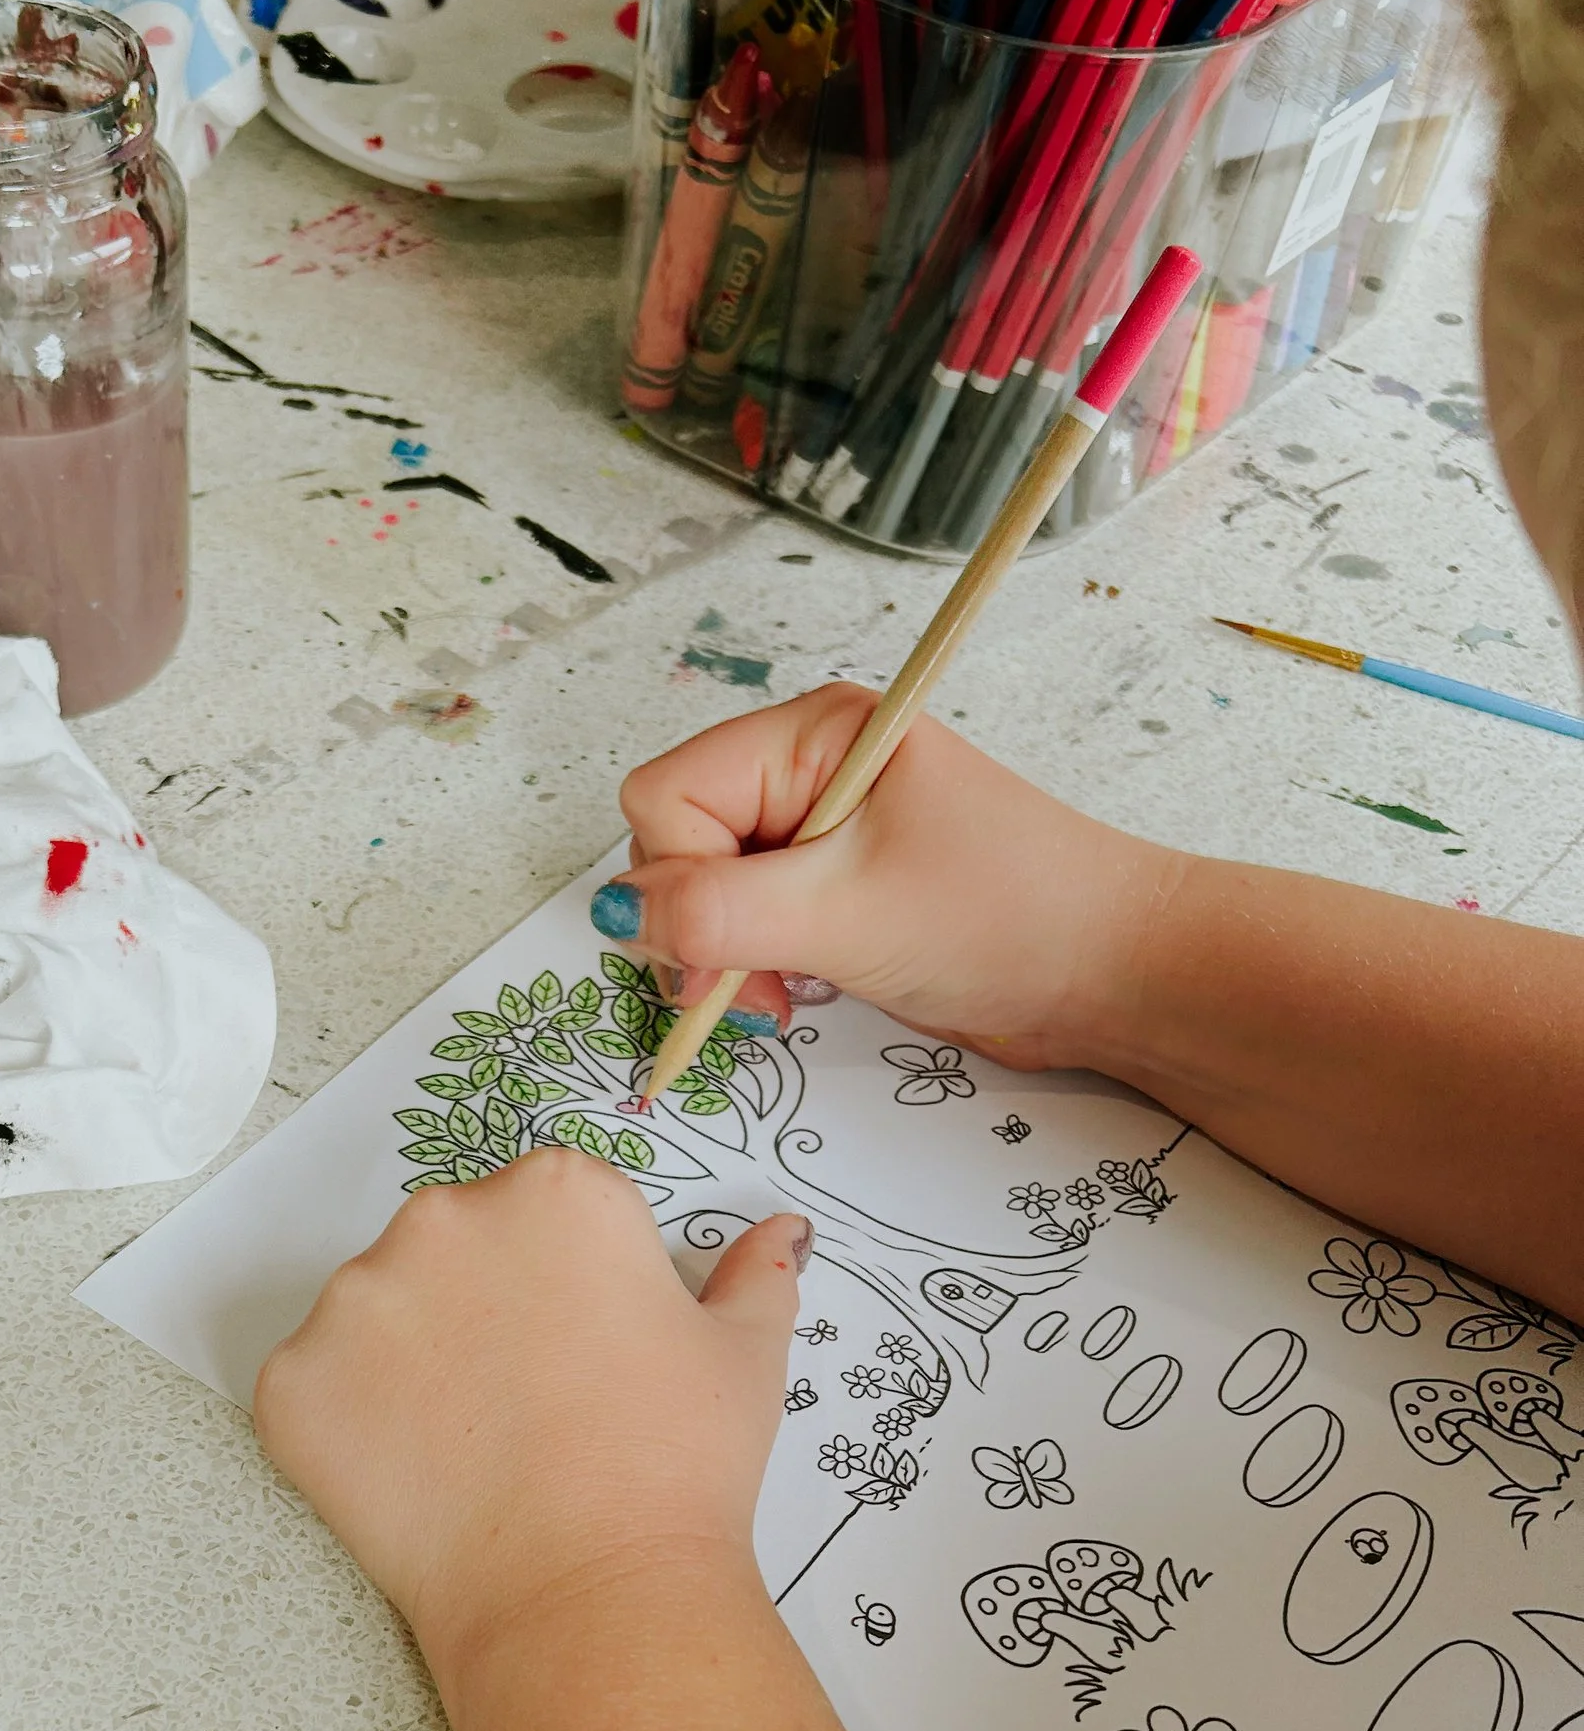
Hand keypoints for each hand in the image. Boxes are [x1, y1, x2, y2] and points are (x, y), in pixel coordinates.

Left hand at [253, 1148, 809, 1691]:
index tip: (587, 1353)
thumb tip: (778, 1235)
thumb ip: (754, 1275)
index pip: (548, 1209)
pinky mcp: (294, 1382)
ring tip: (477, 1450)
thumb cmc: (677, 1472)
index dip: (572, 1287)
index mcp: (555, 1192)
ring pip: (380, 1314)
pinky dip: (352, 1428)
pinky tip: (418, 1480)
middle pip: (455, 1247)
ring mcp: (355, 1301)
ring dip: (413, 1365)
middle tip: (533, 1407)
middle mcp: (443, 1219)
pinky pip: (318, 1387)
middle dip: (484, 1312)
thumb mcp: (744, 1357)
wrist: (587, 1595)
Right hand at [609, 686, 1177, 1073]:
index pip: (667, 795)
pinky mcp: (837, 888)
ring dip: (725, 956)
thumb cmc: (1009, 917)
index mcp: (812, 734)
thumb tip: (617, 914)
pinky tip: (800, 991)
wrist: (1113, 972)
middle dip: (696, 926)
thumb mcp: (845, 915)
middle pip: (675, 841)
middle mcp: (809, 770)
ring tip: (786, 996)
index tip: (723, 955)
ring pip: (705, 888)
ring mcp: (822, 831)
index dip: (675, 880)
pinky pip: (749, 920)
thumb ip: (718, 914)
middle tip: (755, 990)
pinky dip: (756, 966)